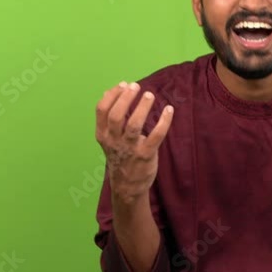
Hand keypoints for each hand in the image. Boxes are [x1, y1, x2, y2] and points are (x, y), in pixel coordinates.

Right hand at [95, 81, 173, 204]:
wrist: (127, 186)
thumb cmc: (119, 156)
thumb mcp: (108, 138)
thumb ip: (108, 117)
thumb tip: (109, 91)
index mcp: (103, 135)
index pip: (101, 110)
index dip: (112, 95)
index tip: (124, 85)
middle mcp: (114, 141)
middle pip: (116, 115)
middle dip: (126, 98)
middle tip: (136, 86)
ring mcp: (129, 149)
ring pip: (134, 125)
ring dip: (142, 107)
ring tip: (149, 95)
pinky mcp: (145, 155)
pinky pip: (156, 136)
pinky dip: (164, 121)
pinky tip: (169, 110)